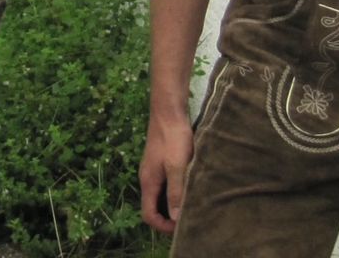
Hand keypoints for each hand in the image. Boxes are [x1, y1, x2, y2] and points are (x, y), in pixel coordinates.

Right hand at [139, 112, 193, 233]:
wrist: (168, 111)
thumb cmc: (173, 138)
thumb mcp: (177, 166)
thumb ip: (175, 191)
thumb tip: (175, 217)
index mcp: (148, 182)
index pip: (148, 215)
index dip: (163, 226)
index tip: (181, 227)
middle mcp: (147, 178)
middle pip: (153, 208)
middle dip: (168, 219)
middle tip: (188, 220)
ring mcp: (153, 170)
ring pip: (159, 197)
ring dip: (172, 205)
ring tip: (191, 206)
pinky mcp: (160, 163)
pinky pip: (164, 186)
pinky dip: (174, 193)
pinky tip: (189, 189)